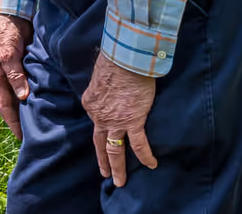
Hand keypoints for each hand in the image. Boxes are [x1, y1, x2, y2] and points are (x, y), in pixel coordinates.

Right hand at [0, 13, 32, 139]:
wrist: (10, 13)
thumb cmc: (5, 32)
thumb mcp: (8, 52)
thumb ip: (14, 73)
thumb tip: (22, 96)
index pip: (3, 105)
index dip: (12, 121)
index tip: (22, 137)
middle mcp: (2, 78)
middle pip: (11, 104)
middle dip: (20, 120)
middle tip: (34, 136)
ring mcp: (12, 73)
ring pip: (19, 96)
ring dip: (27, 109)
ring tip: (41, 124)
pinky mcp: (22, 67)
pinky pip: (27, 86)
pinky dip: (33, 96)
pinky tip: (43, 103)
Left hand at [81, 53, 157, 186]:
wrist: (123, 59)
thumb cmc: (114, 63)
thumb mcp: (100, 78)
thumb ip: (103, 88)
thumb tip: (110, 87)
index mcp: (90, 104)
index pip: (96, 120)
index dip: (101, 127)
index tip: (106, 133)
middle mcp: (99, 116)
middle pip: (99, 143)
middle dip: (102, 160)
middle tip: (104, 174)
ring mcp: (114, 121)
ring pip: (114, 149)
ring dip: (117, 167)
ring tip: (119, 181)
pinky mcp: (132, 121)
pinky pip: (139, 144)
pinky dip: (145, 156)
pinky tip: (151, 165)